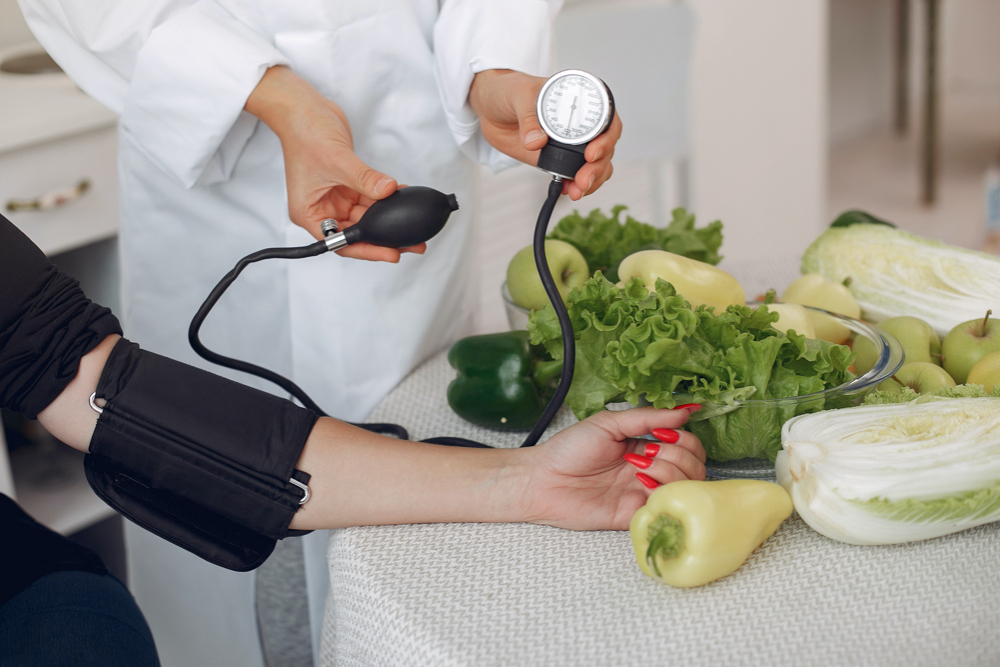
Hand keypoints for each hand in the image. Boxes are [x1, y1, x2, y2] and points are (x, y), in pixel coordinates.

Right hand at [245, 66, 424, 261]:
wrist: (304, 108)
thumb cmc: (304, 133)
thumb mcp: (338, 161)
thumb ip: (365, 179)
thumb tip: (389, 191)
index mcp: (310, 213)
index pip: (340, 243)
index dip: (367, 250)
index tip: (391, 253)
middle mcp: (322, 209)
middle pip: (357, 233)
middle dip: (383, 237)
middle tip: (412, 244)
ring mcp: (335, 198)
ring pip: (366, 217)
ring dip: (388, 219)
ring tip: (413, 228)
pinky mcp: (347, 185)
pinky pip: (369, 199)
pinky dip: (385, 200)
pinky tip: (402, 198)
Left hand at [469, 69, 622, 200]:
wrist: (491, 107)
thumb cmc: (509, 90)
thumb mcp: (519, 95)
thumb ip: (528, 116)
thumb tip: (536, 141)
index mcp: (581, 100)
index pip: (607, 119)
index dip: (606, 137)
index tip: (591, 153)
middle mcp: (582, 123)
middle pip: (605, 146)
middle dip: (598, 167)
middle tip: (583, 180)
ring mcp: (572, 143)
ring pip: (597, 164)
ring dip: (592, 180)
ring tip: (578, 191)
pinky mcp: (558, 158)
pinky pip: (576, 174)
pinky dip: (577, 186)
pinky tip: (570, 191)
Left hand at [521, 406, 705, 530]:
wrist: (543, 479)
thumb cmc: (569, 449)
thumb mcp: (609, 423)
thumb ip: (647, 417)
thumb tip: (684, 411)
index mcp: (646, 447)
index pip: (688, 444)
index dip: (684, 438)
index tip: (663, 433)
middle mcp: (651, 471)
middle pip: (695, 465)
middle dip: (678, 454)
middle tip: (648, 451)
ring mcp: (646, 493)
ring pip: (686, 484)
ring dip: (668, 470)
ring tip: (638, 467)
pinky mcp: (638, 514)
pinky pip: (667, 506)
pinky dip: (661, 490)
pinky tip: (640, 483)